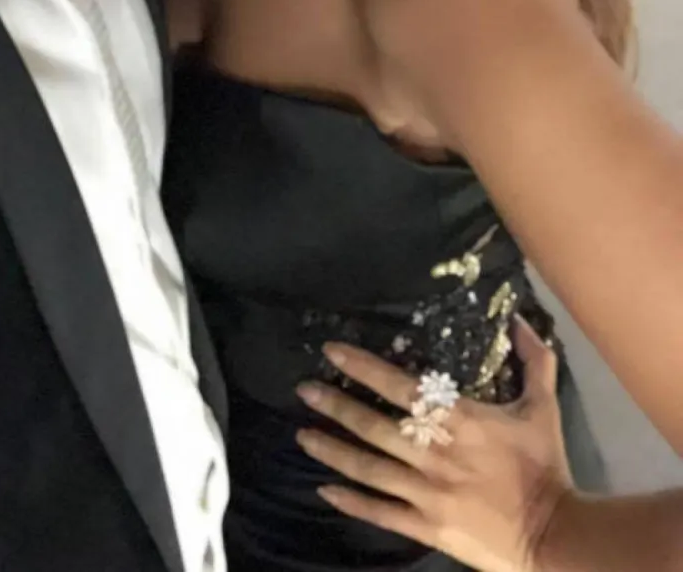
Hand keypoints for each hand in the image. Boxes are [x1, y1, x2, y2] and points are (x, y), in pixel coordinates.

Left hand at [295, 317, 573, 571]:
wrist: (558, 540)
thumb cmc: (547, 469)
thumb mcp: (544, 409)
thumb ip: (534, 362)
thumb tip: (521, 320)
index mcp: (460, 421)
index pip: (401, 387)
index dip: (363, 367)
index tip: (332, 352)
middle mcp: (435, 454)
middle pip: (374, 425)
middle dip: (336, 405)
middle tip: (304, 390)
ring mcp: (427, 494)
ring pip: (369, 468)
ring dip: (333, 450)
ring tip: (302, 435)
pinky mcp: (427, 527)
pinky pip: (380, 513)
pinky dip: (351, 502)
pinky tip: (324, 489)